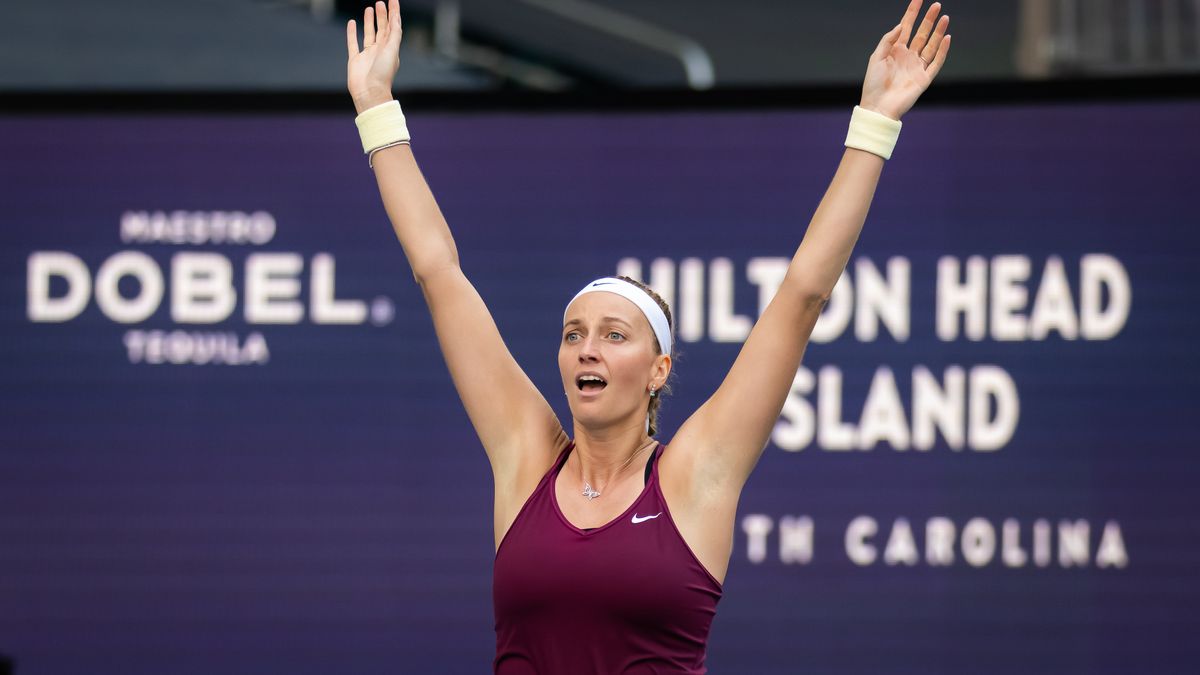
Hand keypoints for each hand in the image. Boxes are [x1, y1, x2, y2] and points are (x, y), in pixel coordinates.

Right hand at [347, 0, 402, 113]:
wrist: (369, 92)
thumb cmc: (383, 74)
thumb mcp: (392, 51)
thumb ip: (394, 34)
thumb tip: (396, 18)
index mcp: (391, 48)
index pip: (393, 27)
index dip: (394, 13)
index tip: (393, 0)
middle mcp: (380, 50)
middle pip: (382, 28)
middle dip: (382, 15)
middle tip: (380, 2)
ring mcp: (367, 55)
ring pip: (369, 33)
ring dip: (370, 21)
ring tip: (369, 9)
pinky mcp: (355, 60)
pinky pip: (353, 43)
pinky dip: (352, 33)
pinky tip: (352, 23)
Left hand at [859, 0, 950, 119]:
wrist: (878, 107)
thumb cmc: (873, 84)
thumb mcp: (876, 58)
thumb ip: (888, 40)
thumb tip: (900, 25)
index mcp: (895, 50)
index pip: (906, 27)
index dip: (912, 13)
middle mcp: (908, 56)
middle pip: (922, 33)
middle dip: (929, 19)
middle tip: (936, 5)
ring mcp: (917, 67)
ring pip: (931, 45)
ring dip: (938, 32)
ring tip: (944, 17)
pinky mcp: (924, 78)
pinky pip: (936, 62)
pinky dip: (943, 51)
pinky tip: (947, 38)